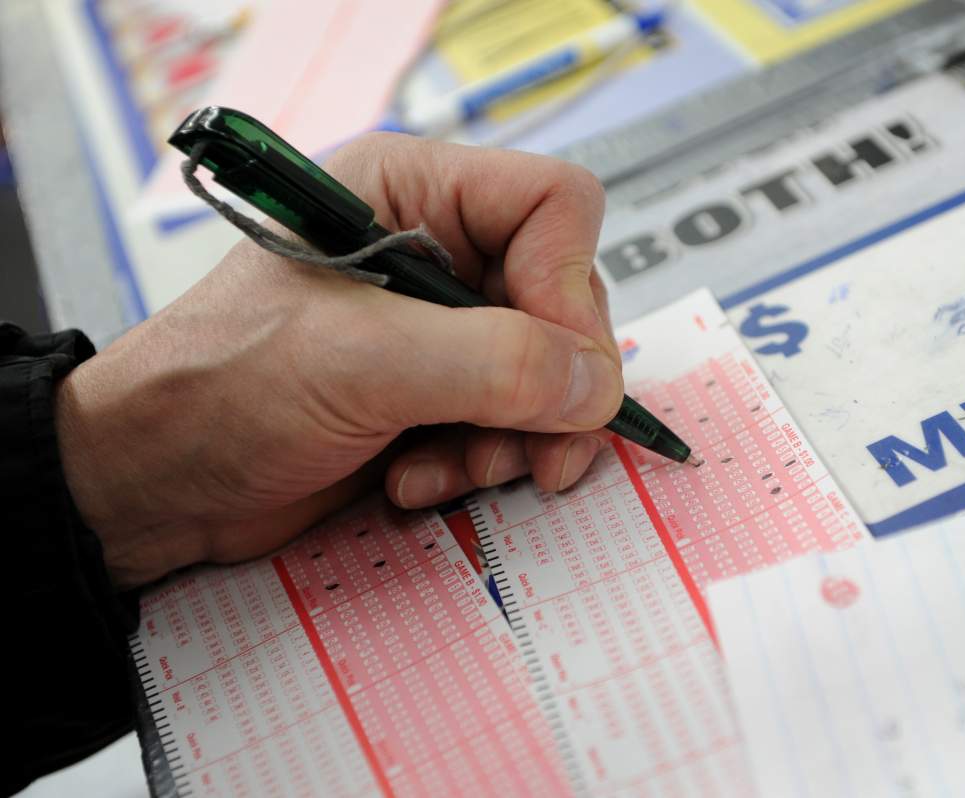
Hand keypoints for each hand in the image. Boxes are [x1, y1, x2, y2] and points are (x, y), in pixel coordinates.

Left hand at [55, 134, 622, 588]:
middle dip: (547, 387)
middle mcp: (438, 252)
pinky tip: (418, 481)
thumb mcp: (360, 362)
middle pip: (564, 300)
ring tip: (452, 470)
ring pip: (549, 373)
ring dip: (516, 437)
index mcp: (413, 195)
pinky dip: (483, 462)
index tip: (553, 370)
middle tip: (521, 448)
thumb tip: (595, 384)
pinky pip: (513, 423)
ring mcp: (440, 329)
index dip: (569, 287)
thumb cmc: (219, 390)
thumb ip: (493, 363)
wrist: (155, 483)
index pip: (555, 208)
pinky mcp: (437, 394)